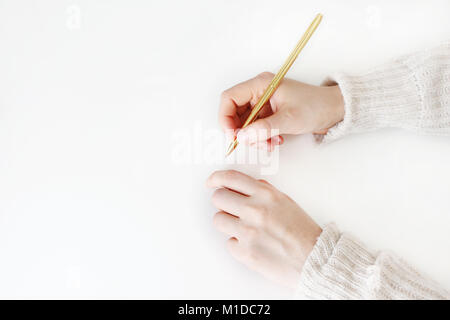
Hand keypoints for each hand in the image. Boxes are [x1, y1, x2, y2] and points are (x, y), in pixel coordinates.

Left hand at [206, 170, 321, 287]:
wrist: (314, 259)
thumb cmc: (303, 231)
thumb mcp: (285, 201)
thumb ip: (263, 191)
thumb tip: (243, 186)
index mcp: (265, 195)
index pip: (230, 178)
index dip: (215, 178)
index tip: (211, 182)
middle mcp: (254, 210)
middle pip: (218, 198)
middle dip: (222, 202)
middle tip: (230, 208)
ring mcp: (247, 232)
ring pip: (218, 219)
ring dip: (227, 222)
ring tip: (244, 228)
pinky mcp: (244, 252)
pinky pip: (229, 242)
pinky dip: (238, 243)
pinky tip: (252, 244)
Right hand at [219, 72, 343, 149]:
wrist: (335, 110)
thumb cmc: (316, 107)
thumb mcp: (289, 119)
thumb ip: (263, 128)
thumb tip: (242, 136)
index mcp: (261, 84)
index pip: (229, 98)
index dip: (225, 117)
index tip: (233, 135)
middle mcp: (259, 91)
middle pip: (234, 112)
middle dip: (242, 131)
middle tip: (253, 143)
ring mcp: (263, 102)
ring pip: (245, 122)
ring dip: (254, 137)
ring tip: (270, 143)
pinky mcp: (268, 112)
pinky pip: (256, 127)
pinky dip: (261, 137)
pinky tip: (275, 140)